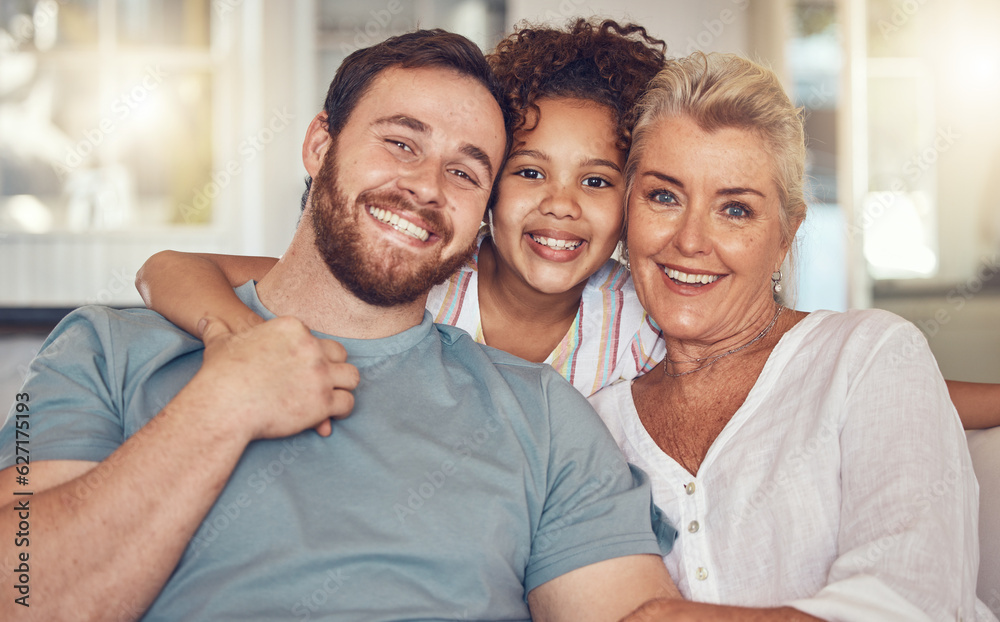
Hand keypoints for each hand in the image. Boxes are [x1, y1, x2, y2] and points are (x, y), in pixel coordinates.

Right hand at [187, 316, 358, 442]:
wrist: (224, 405)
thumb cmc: (220, 374)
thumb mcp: (219, 344)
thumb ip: (218, 330)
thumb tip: (206, 321)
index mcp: (292, 328)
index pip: (314, 338)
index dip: (308, 354)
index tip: (298, 369)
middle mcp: (311, 347)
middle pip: (338, 354)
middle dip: (331, 367)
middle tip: (318, 382)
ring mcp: (320, 374)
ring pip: (351, 376)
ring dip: (343, 387)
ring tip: (332, 397)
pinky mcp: (324, 401)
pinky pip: (348, 402)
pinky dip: (341, 410)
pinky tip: (330, 416)